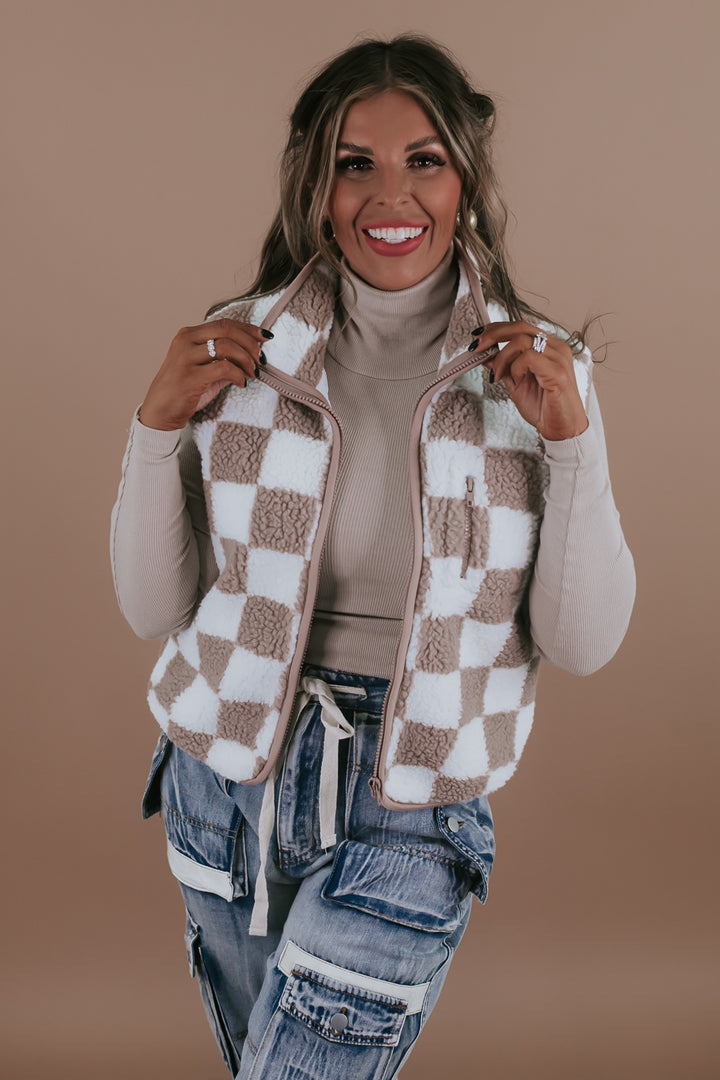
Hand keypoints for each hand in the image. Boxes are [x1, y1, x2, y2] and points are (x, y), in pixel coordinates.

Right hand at [139, 319, 270, 430]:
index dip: (248, 329)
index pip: (224, 323)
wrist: (160, 413)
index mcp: (188, 335)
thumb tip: (252, 355)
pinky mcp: (190, 376)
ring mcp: (186, 358)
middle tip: (260, 359)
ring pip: (227, 346)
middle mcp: (185, 341)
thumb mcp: (205, 370)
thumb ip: (225, 360)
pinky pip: (224, 368)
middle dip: (250, 343)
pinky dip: (238, 374)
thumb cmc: (183, 391)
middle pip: (227, 330)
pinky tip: (240, 383)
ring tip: (252, 372)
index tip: (264, 337)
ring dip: (246, 359)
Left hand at [470, 321, 587, 440]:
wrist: (561, 429)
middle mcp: (556, 348)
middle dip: (493, 335)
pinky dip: (516, 368)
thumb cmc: (545, 407)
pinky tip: (516, 381)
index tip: (479, 336)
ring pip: (522, 341)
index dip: (497, 328)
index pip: (521, 327)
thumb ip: (505, 367)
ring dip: (502, 357)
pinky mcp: (558, 372)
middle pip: (521, 327)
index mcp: (548, 348)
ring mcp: (559, 358)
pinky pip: (529, 357)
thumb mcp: (517, 384)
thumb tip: (486, 355)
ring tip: (498, 375)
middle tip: (477, 348)